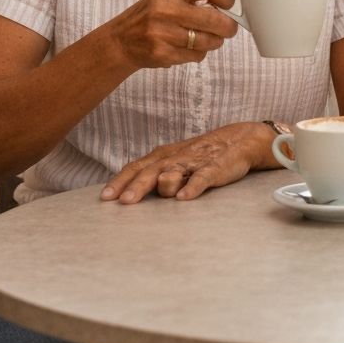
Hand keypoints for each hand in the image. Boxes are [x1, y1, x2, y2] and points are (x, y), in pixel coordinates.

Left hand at [101, 122, 268, 203]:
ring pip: (175, 171)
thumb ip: (155, 175)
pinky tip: (185, 197)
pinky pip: (202, 177)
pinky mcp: (215, 168)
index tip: (105, 197)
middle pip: (152, 170)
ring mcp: (195, 162)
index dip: (120, 181)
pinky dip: (193, 186)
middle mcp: (175, 158)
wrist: (238, 141)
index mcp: (163, 156)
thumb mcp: (175, 162)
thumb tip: (129, 193)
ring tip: (152, 195)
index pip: (137, 167)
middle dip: (137, 185)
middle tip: (124, 201)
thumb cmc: (201, 155)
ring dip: (164, 183)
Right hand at [108, 0, 239, 70]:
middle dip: (228, 26)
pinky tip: (189, 47)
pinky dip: (199, 53)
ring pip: (208, 41)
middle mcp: (164, 8)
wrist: (120, 40)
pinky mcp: (161, 53)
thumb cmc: (153, 12)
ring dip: (215, 41)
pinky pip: (196, 56)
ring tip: (208, 37)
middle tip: (228, 27)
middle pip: (214, 18)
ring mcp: (161, 32)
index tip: (230, 3)